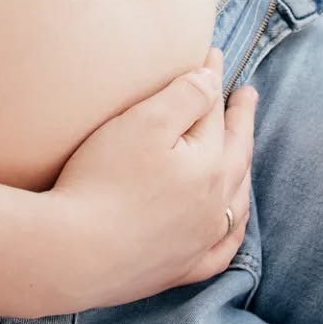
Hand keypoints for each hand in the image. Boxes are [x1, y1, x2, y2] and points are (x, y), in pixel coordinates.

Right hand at [45, 48, 258, 310]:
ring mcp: (200, 241)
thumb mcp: (143, 123)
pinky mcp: (180, 269)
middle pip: (235, 153)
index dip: (211, 79)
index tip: (212, 54)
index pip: (213, 112)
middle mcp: (214, 204)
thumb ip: (185, 96)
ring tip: (245, 153)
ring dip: (243, 171)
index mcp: (209, 165)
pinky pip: (222, 251)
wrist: (73, 252)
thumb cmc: (102, 180)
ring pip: (237, 201)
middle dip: (241, 120)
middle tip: (248, 95)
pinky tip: (230, 226)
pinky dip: (233, 232)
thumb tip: (213, 81)